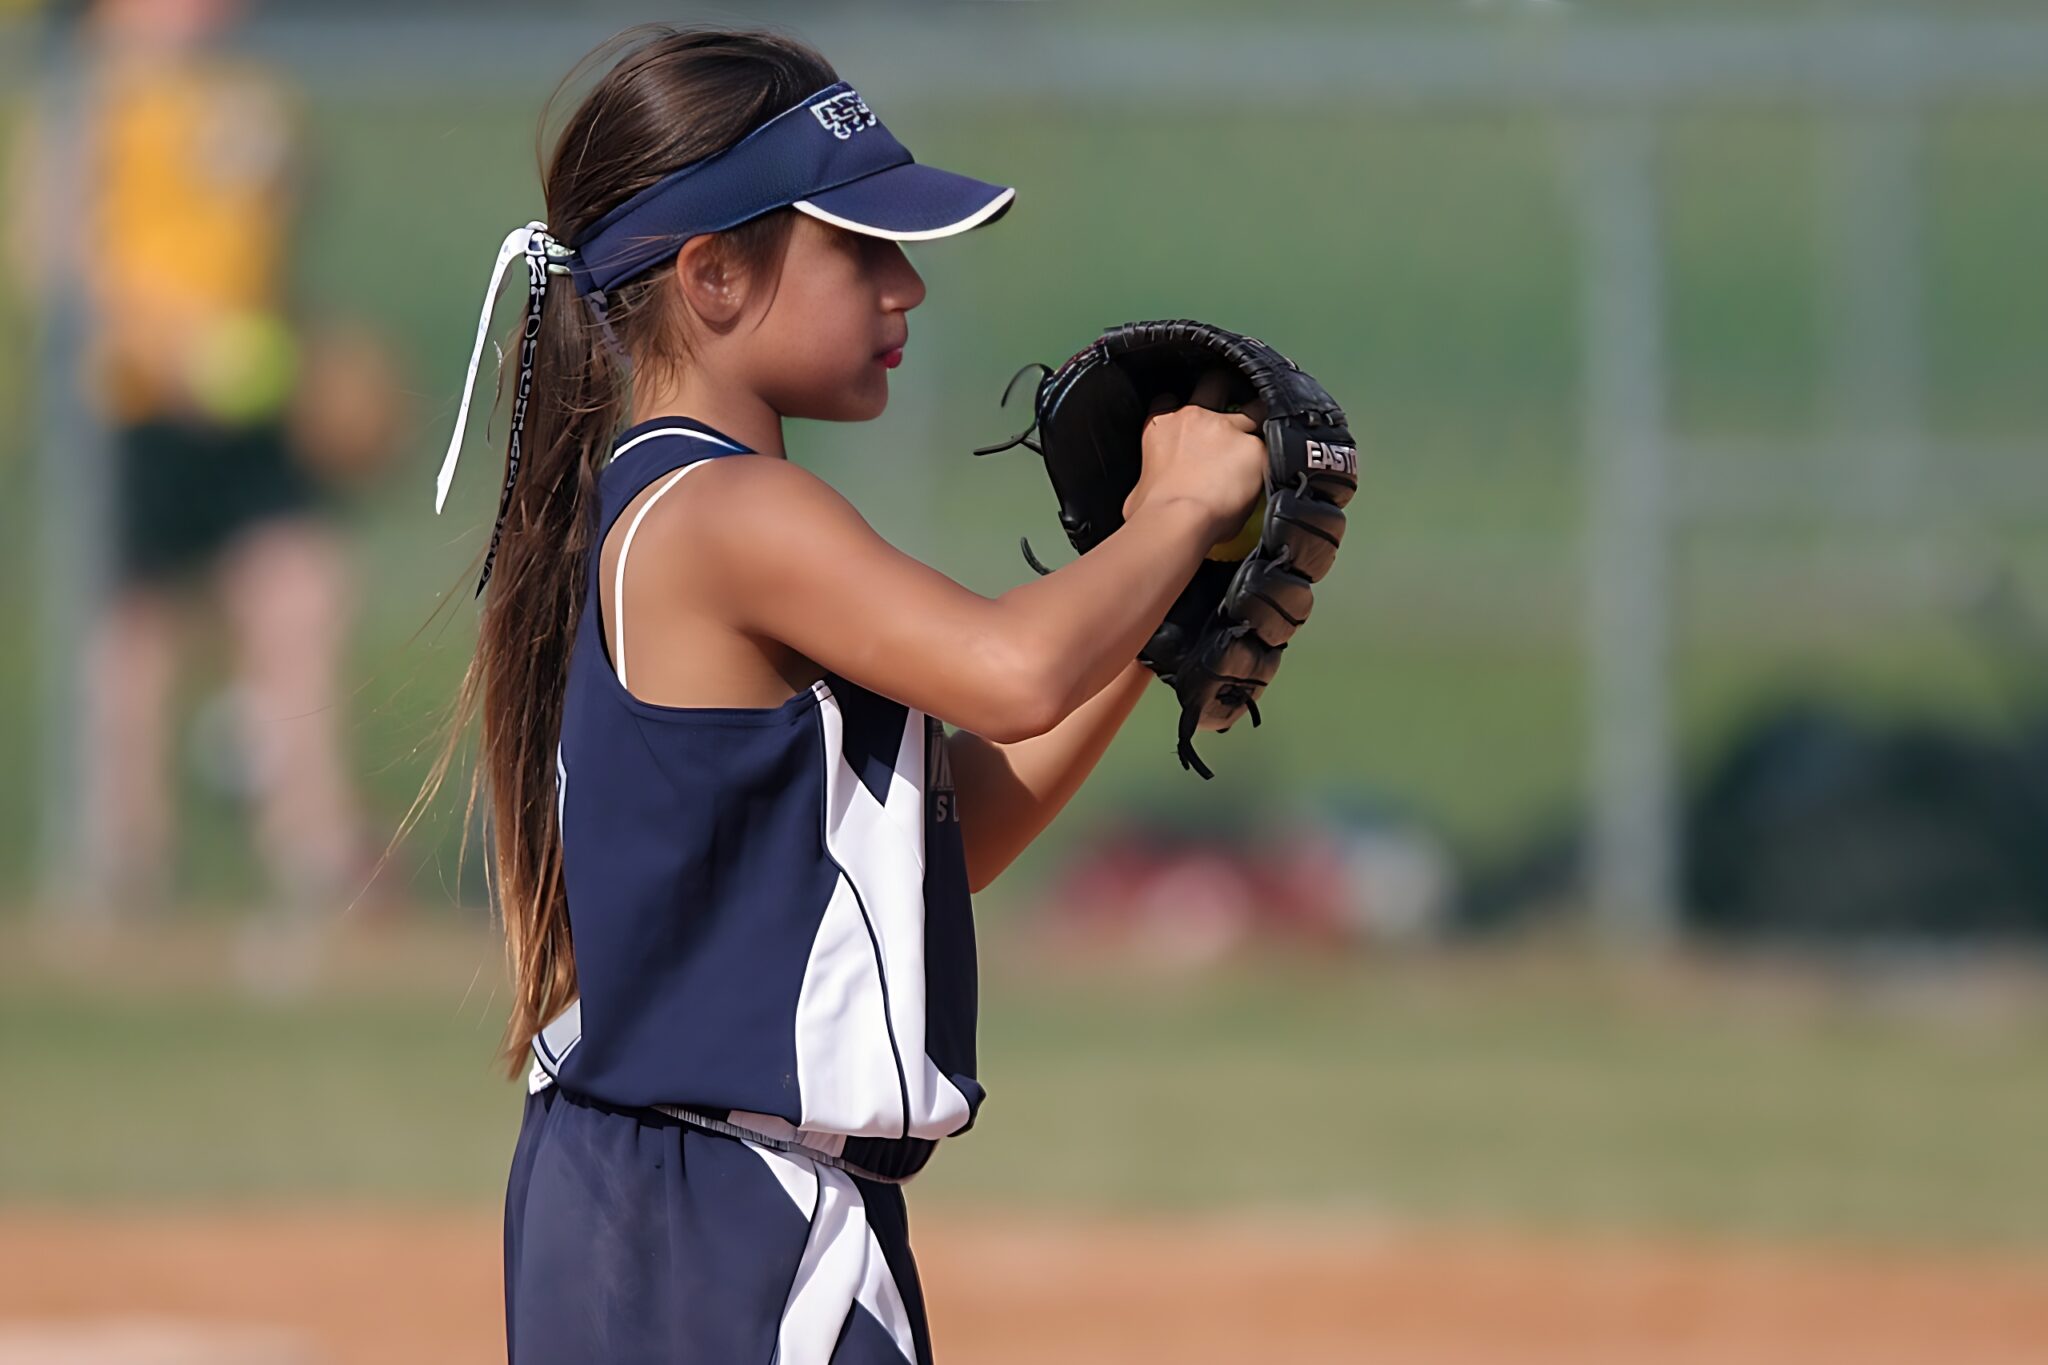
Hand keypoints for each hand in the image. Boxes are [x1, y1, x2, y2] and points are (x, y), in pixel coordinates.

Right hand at [1123, 367, 1267, 540]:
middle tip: (1234, 407)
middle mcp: (1194, 417)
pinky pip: (1271, 448)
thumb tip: (1150, 493)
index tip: (1189, 418)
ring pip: (1254, 407)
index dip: (1180, 405)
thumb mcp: (1136, 488)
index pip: (1168, 399)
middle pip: (1214, 383)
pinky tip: (1276, 469)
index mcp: (1160, 425)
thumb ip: (1149, 479)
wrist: (1176, 519)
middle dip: (1225, 389)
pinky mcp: (1254, 448)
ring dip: (1260, 417)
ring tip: (1267, 433)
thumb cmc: (1150, 510)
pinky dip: (1273, 458)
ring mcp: (1226, 428)